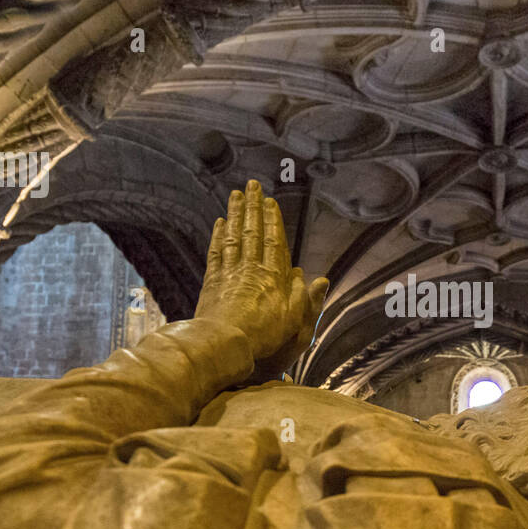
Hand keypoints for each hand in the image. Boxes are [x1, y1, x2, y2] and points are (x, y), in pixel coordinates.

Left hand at [195, 180, 328, 373]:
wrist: (224, 343)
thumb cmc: (263, 335)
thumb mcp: (295, 320)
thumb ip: (305, 297)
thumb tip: (315, 278)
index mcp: (274, 276)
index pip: (274, 241)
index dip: (273, 219)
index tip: (270, 201)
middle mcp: (251, 268)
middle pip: (252, 231)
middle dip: (253, 207)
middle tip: (252, 185)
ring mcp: (230, 273)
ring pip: (233, 236)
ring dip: (235, 214)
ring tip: (236, 195)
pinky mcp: (212, 282)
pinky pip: (216, 253)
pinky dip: (218, 236)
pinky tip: (219, 224)